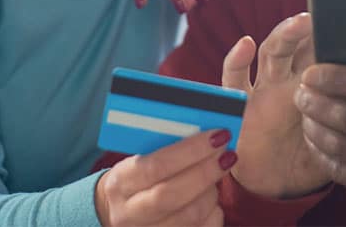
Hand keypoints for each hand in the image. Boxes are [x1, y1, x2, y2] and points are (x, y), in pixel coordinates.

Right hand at [95, 129, 236, 226]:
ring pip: (190, 216)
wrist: (119, 212)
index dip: (191, 151)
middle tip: (227, 155)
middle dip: (205, 173)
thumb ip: (165, 146)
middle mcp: (128, 213)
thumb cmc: (137, 178)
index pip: (156, 166)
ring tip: (217, 174)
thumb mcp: (138, 159)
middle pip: (172, 196)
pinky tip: (213, 198)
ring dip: (211, 191)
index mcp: (120, 182)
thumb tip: (205, 128)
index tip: (218, 135)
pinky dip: (214, 213)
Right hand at [222, 14, 331, 197]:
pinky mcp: (240, 102)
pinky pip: (234, 78)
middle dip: (310, 28)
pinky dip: (236, 59)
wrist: (274, 182)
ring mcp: (263, 87)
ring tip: (299, 22)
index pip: (321, 53)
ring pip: (271, 52)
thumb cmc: (308, 155)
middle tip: (326, 15)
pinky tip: (245, 44)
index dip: (331, 37)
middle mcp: (288, 80)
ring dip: (284, 35)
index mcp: (312, 86)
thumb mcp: (336, 136)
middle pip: (298, 45)